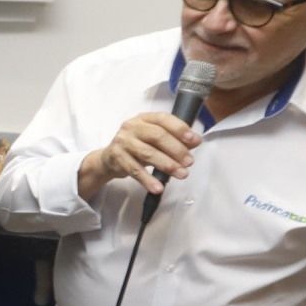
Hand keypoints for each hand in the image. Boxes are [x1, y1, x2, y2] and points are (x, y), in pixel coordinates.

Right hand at [78, 112, 200, 200]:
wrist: (109, 158)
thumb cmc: (137, 146)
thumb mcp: (154, 140)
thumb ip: (174, 138)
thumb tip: (195, 141)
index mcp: (144, 118)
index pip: (163, 119)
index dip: (179, 129)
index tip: (194, 140)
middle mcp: (132, 126)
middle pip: (157, 136)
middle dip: (177, 150)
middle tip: (190, 162)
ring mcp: (123, 141)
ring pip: (148, 153)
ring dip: (167, 165)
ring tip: (181, 174)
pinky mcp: (117, 157)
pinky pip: (135, 170)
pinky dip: (148, 180)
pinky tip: (158, 187)